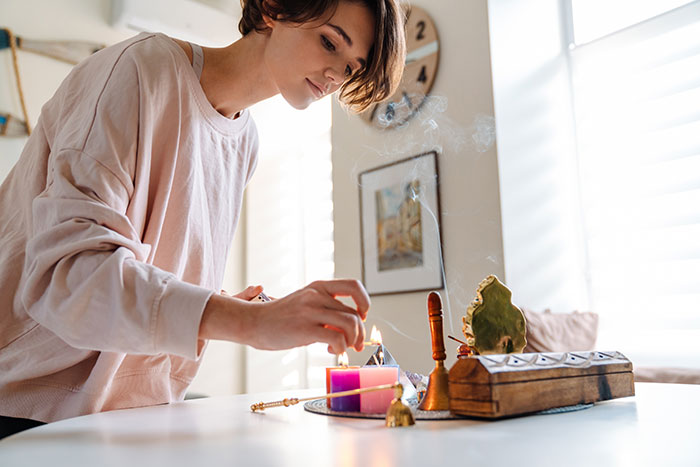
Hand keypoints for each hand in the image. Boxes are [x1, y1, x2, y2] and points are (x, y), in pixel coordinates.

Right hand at [201, 279, 369, 355]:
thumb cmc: (280, 318)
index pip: (353, 285)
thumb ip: (326, 309)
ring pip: (350, 324)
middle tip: (354, 344)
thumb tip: (350, 325)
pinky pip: (337, 338)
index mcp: (318, 287)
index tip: (362, 315)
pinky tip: (330, 349)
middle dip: (359, 332)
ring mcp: (310, 311)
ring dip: (352, 341)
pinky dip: (340, 348)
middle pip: (354, 313)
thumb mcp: (305, 304)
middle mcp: (316, 296)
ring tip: (340, 348)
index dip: (364, 301)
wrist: (253, 322)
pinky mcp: (305, 329)